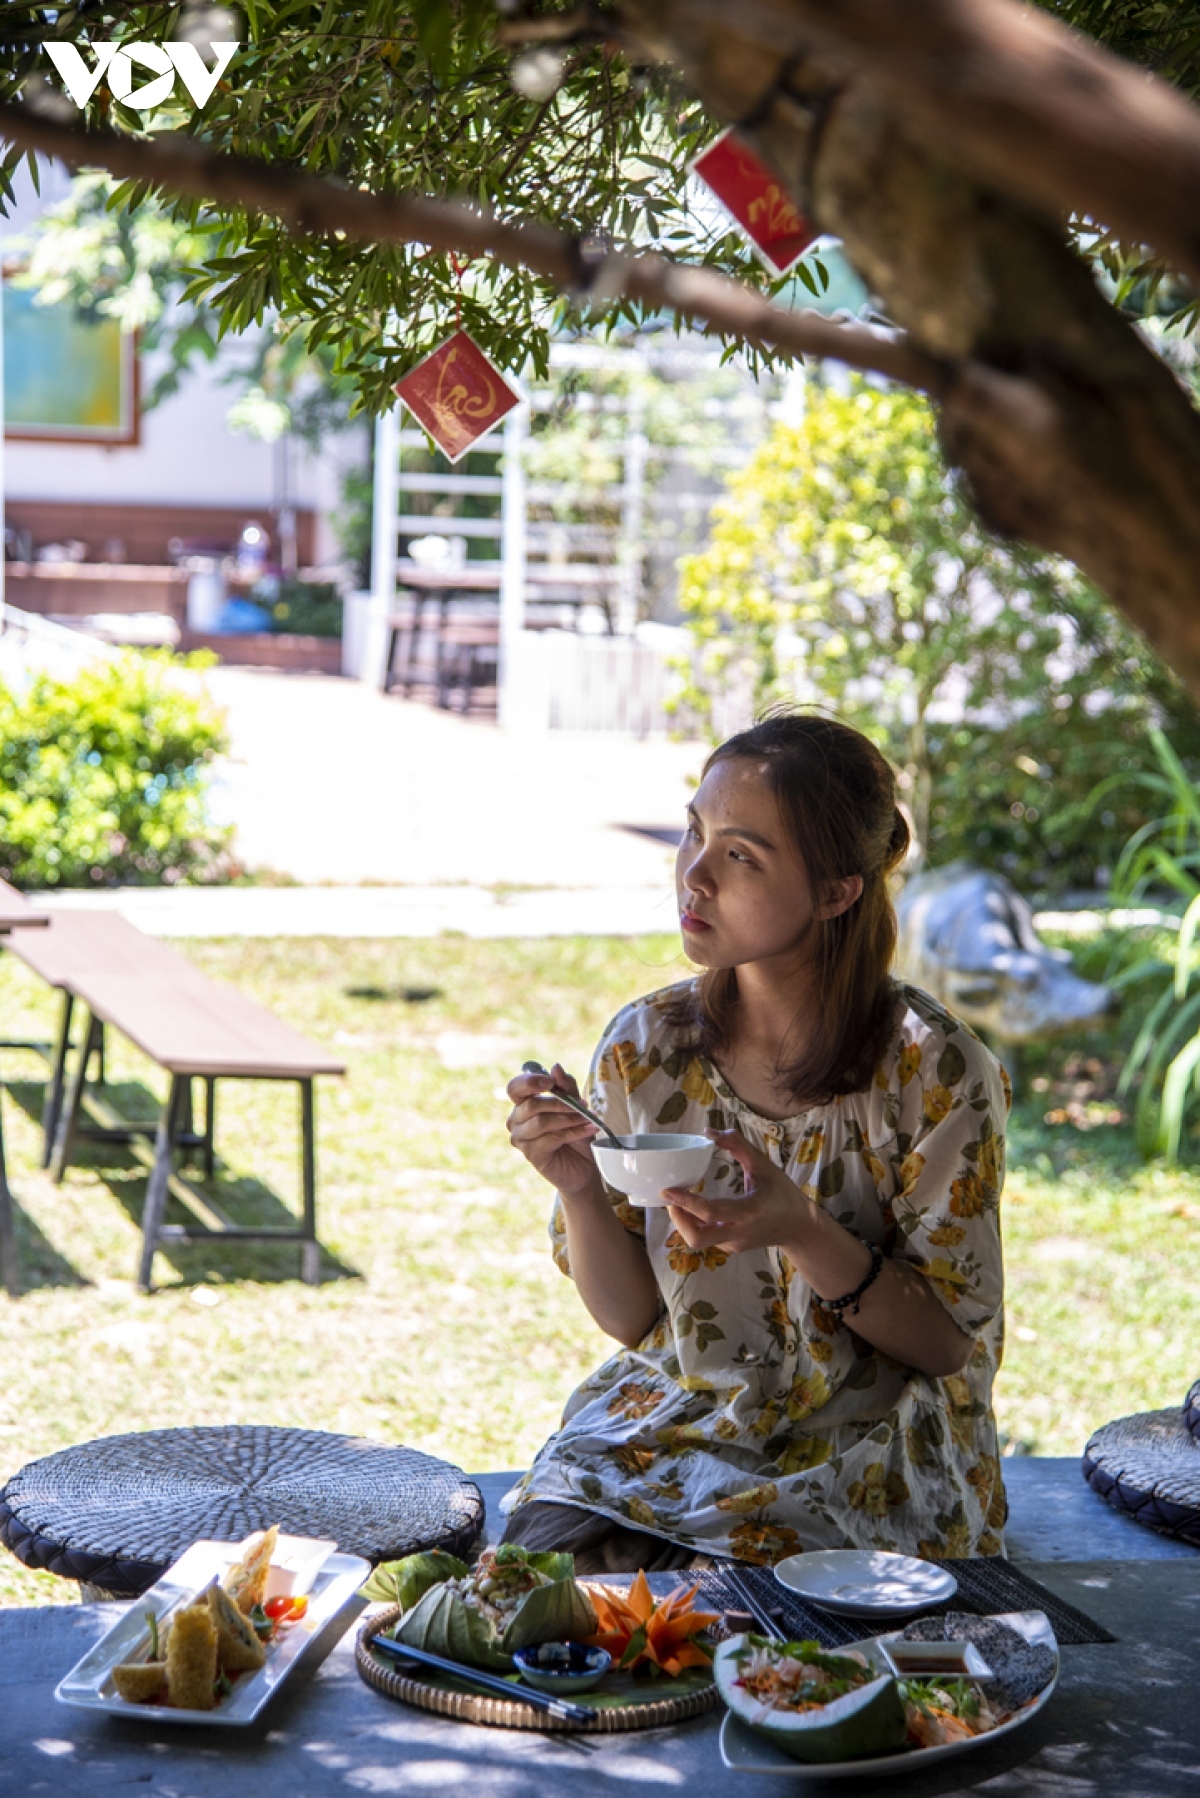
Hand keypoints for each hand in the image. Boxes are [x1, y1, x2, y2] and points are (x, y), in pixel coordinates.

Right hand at [505, 1063, 602, 1200]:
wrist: (584, 1166)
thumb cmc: (576, 1134)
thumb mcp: (575, 1106)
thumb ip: (566, 1087)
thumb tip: (555, 1067)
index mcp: (523, 1104)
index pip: (515, 1087)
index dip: (530, 1081)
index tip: (551, 1082)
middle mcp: (516, 1120)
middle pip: (532, 1104)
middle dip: (561, 1103)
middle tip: (583, 1106)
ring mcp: (521, 1139)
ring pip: (542, 1122)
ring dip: (569, 1119)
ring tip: (588, 1119)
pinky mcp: (531, 1154)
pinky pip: (551, 1138)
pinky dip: (573, 1132)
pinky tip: (588, 1130)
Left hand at [663, 1127, 814, 1255]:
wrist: (799, 1227)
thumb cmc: (783, 1193)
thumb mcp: (764, 1165)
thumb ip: (738, 1146)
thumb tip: (709, 1132)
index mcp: (749, 1211)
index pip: (711, 1212)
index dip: (686, 1202)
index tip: (667, 1190)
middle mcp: (739, 1232)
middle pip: (697, 1238)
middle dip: (678, 1219)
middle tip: (669, 1198)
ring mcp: (734, 1244)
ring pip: (698, 1240)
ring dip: (683, 1221)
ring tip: (677, 1200)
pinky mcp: (732, 1247)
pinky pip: (706, 1238)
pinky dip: (694, 1224)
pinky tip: (693, 1208)